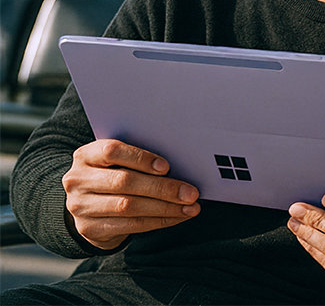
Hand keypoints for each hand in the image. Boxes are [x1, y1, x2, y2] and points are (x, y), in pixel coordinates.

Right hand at [62, 138, 199, 249]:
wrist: (87, 204)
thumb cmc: (113, 174)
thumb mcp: (118, 161)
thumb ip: (139, 159)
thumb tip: (183, 163)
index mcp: (86, 155)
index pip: (111, 151)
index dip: (140, 158)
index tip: (166, 167)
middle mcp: (78, 180)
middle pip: (124, 182)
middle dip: (162, 188)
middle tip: (191, 193)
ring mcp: (80, 206)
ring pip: (128, 206)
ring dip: (165, 208)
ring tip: (190, 207)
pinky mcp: (89, 228)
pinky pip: (130, 225)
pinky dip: (159, 221)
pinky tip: (177, 217)